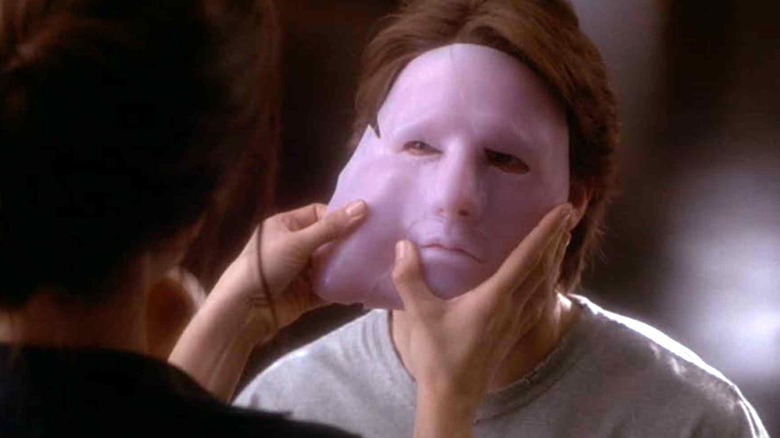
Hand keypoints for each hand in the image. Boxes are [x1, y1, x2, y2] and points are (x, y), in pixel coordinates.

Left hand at [213, 200, 367, 338]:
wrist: (245, 309)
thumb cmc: (266, 265)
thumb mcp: (298, 241)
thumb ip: (331, 227)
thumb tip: (363, 206)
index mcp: (286, 225)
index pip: (318, 214)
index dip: (339, 217)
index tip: (364, 222)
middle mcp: (294, 245)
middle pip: (327, 239)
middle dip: (347, 242)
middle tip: (374, 243)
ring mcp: (300, 271)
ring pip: (330, 264)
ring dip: (346, 265)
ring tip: (374, 262)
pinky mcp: (306, 294)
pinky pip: (329, 286)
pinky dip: (342, 286)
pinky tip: (361, 284)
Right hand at [392, 204, 572, 414]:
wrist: (453, 396)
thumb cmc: (438, 356)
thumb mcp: (419, 314)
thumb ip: (409, 278)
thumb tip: (403, 245)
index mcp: (494, 298)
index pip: (526, 258)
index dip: (545, 232)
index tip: (563, 210)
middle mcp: (512, 307)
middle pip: (543, 267)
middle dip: (557, 238)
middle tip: (570, 214)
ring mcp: (516, 322)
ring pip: (544, 283)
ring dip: (555, 258)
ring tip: (563, 238)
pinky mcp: (513, 333)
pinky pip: (539, 301)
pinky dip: (548, 283)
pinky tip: (549, 281)